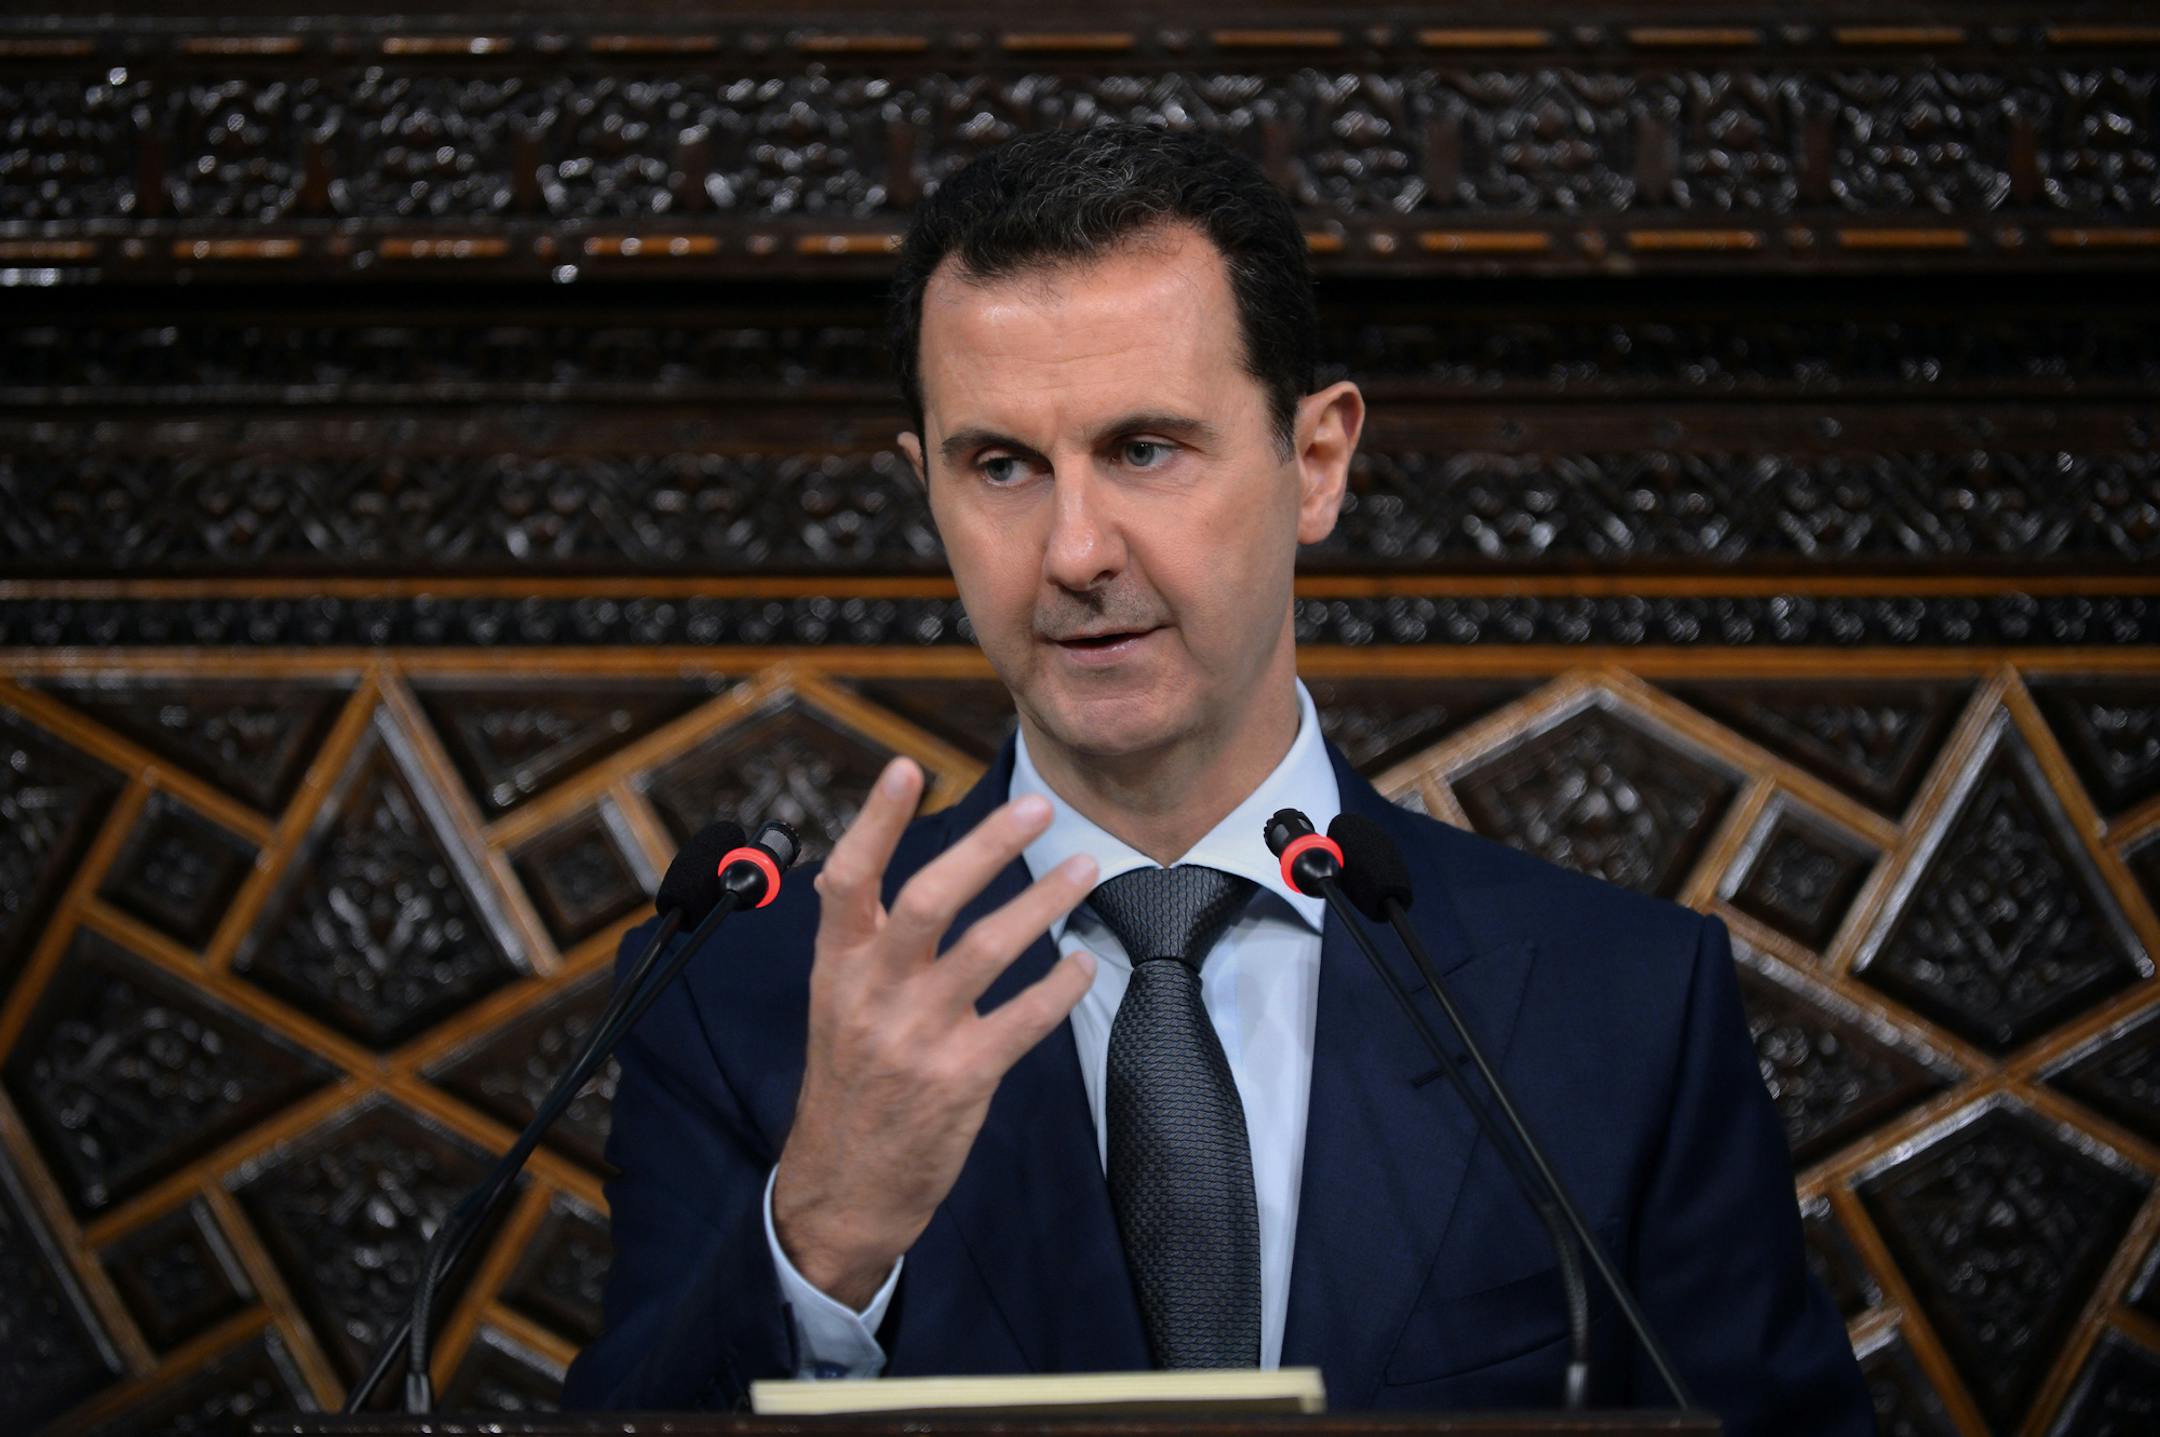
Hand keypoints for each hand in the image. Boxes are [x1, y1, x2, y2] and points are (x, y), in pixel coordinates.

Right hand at [771, 756, 1097, 1308]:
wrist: (843, 1189)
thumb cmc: (849, 1086)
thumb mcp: (834, 1008)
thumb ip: (857, 945)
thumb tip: (864, 874)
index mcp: (837, 967)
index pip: (848, 879)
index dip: (876, 821)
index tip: (906, 767)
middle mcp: (872, 994)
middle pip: (929, 899)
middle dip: (988, 846)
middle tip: (1038, 807)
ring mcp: (917, 1036)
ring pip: (986, 949)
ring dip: (1042, 902)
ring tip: (1084, 868)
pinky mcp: (960, 1078)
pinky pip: (1022, 1019)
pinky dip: (1059, 986)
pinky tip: (1084, 963)